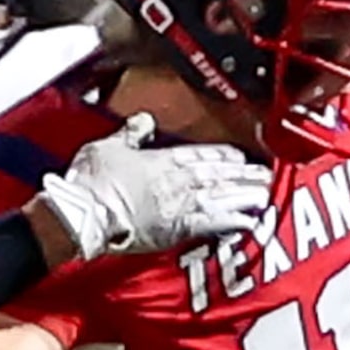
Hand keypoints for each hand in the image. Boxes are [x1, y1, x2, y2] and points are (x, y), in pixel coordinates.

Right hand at [40, 114, 272, 259]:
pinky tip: (249, 223)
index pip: (202, 153)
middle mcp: (178, 179)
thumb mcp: (108, 146)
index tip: (242, 155)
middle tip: (266, 174)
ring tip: (264, 194)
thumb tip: (143, 120)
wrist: (84, 213)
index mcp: (163, 158)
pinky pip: (213, 224)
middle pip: (219, 174)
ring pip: (223, 196)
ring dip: (246, 195)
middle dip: (244, 173)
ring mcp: (180, 204)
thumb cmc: (91, 181)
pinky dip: (233, 222)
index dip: (224, 154)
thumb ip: (131, 133)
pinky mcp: (177, 229)